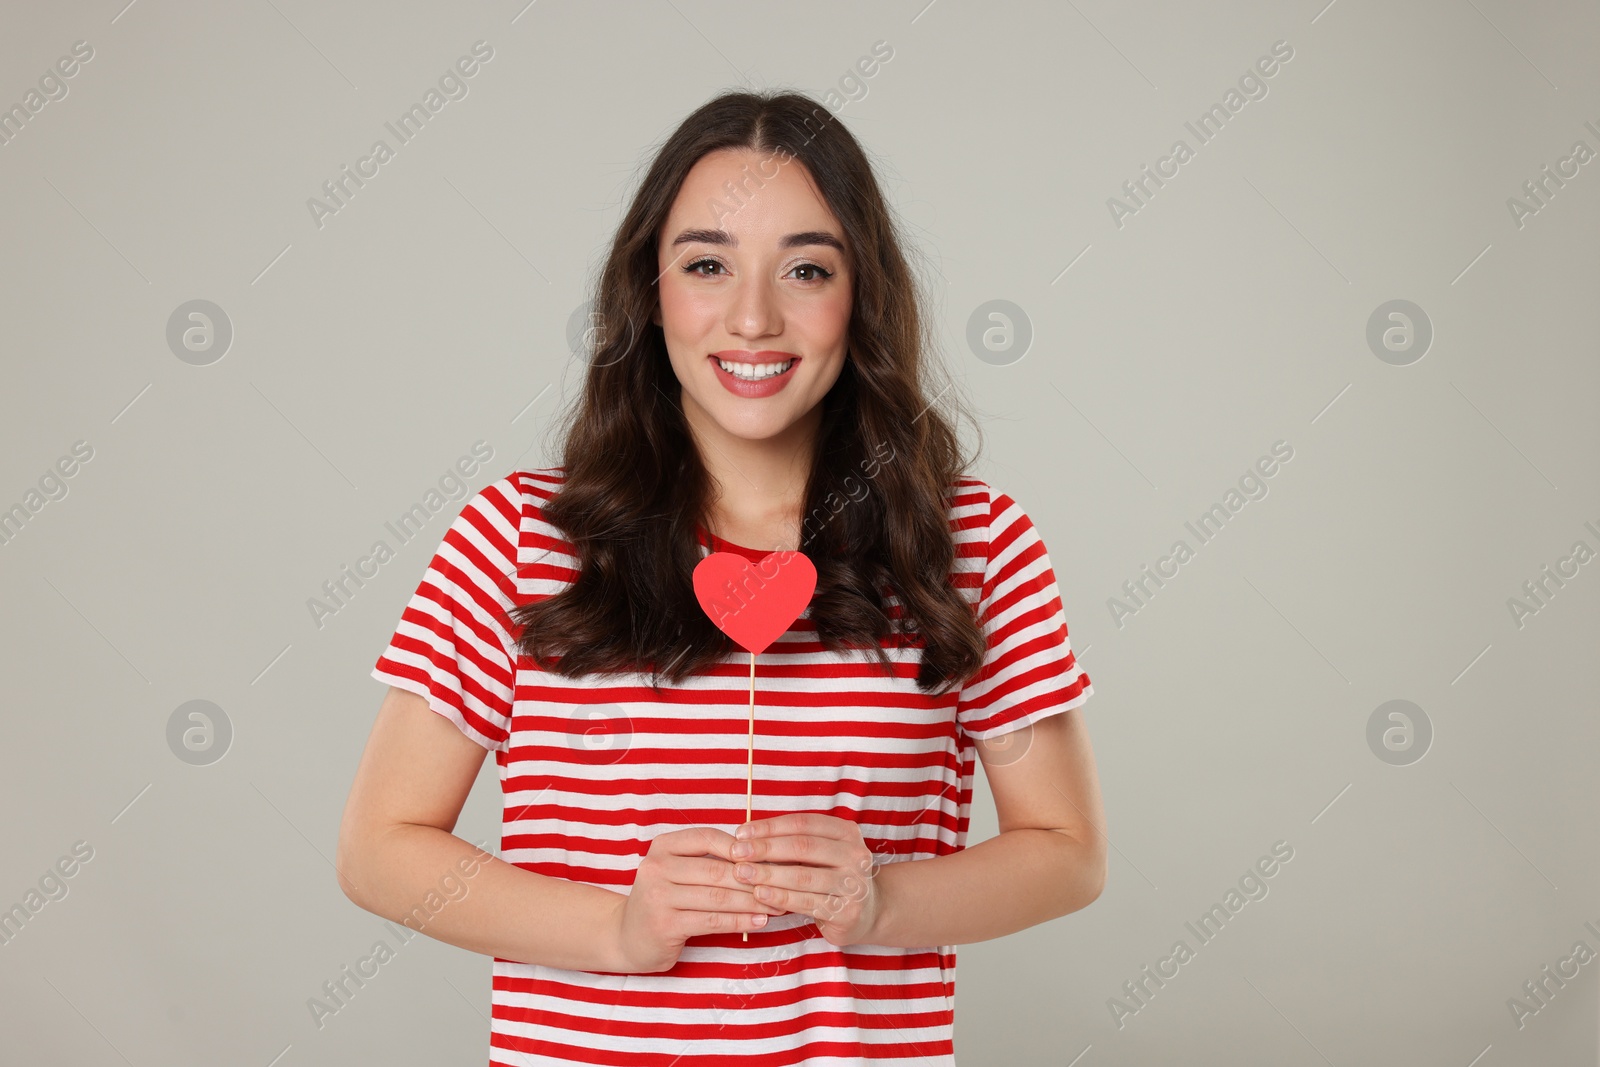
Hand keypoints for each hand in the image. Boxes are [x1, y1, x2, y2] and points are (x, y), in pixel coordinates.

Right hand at [614, 827, 787, 973]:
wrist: (627, 936)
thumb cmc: (664, 900)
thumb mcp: (677, 870)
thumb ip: (707, 860)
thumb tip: (760, 856)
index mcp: (662, 846)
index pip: (708, 838)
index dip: (741, 847)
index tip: (769, 857)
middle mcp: (656, 867)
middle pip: (717, 869)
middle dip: (754, 878)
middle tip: (784, 884)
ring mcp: (658, 897)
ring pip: (718, 896)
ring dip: (753, 901)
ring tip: (778, 905)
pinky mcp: (665, 925)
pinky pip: (713, 921)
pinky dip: (741, 921)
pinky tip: (760, 920)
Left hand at [730, 813, 883, 946]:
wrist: (867, 913)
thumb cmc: (831, 877)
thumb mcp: (821, 853)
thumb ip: (793, 842)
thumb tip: (746, 836)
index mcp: (846, 832)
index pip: (803, 823)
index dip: (770, 827)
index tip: (741, 832)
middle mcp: (855, 854)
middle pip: (802, 846)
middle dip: (765, 848)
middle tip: (736, 852)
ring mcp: (854, 883)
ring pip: (803, 876)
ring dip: (768, 873)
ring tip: (740, 873)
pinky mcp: (847, 911)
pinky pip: (807, 902)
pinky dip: (780, 897)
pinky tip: (759, 894)